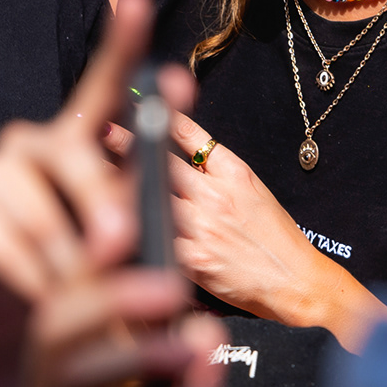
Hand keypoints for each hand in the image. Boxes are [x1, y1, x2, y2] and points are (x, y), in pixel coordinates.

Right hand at [0, 0, 173, 386]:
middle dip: (100, 198)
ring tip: (79, 291)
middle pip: (71, 151)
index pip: (104, 88)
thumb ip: (134, 210)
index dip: (122, 44)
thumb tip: (128, 219)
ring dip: (69, 262)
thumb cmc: (79, 278)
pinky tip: (41, 296)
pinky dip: (33, 280)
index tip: (140, 0)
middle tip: (123, 244)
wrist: (12, 333)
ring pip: (40, 210)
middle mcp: (31, 145)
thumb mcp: (120, 245)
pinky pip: (5, 244)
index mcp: (78, 145)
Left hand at [104, 114, 332, 328]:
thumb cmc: (275, 237)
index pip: (188, 133)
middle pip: (161, 161)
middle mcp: (216, 195)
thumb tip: (178, 152)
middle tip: (94, 129)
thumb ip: (215, 172)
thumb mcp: (251, 190)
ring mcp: (203, 227)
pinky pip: (155, 240)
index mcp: (233, 172)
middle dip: (125, 144)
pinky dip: (133, 231)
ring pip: (151, 198)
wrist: (297, 282)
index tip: (130, 103)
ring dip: (119, 186)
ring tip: (90, 173)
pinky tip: (110, 225)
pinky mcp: (193, 261)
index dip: (156, 115)